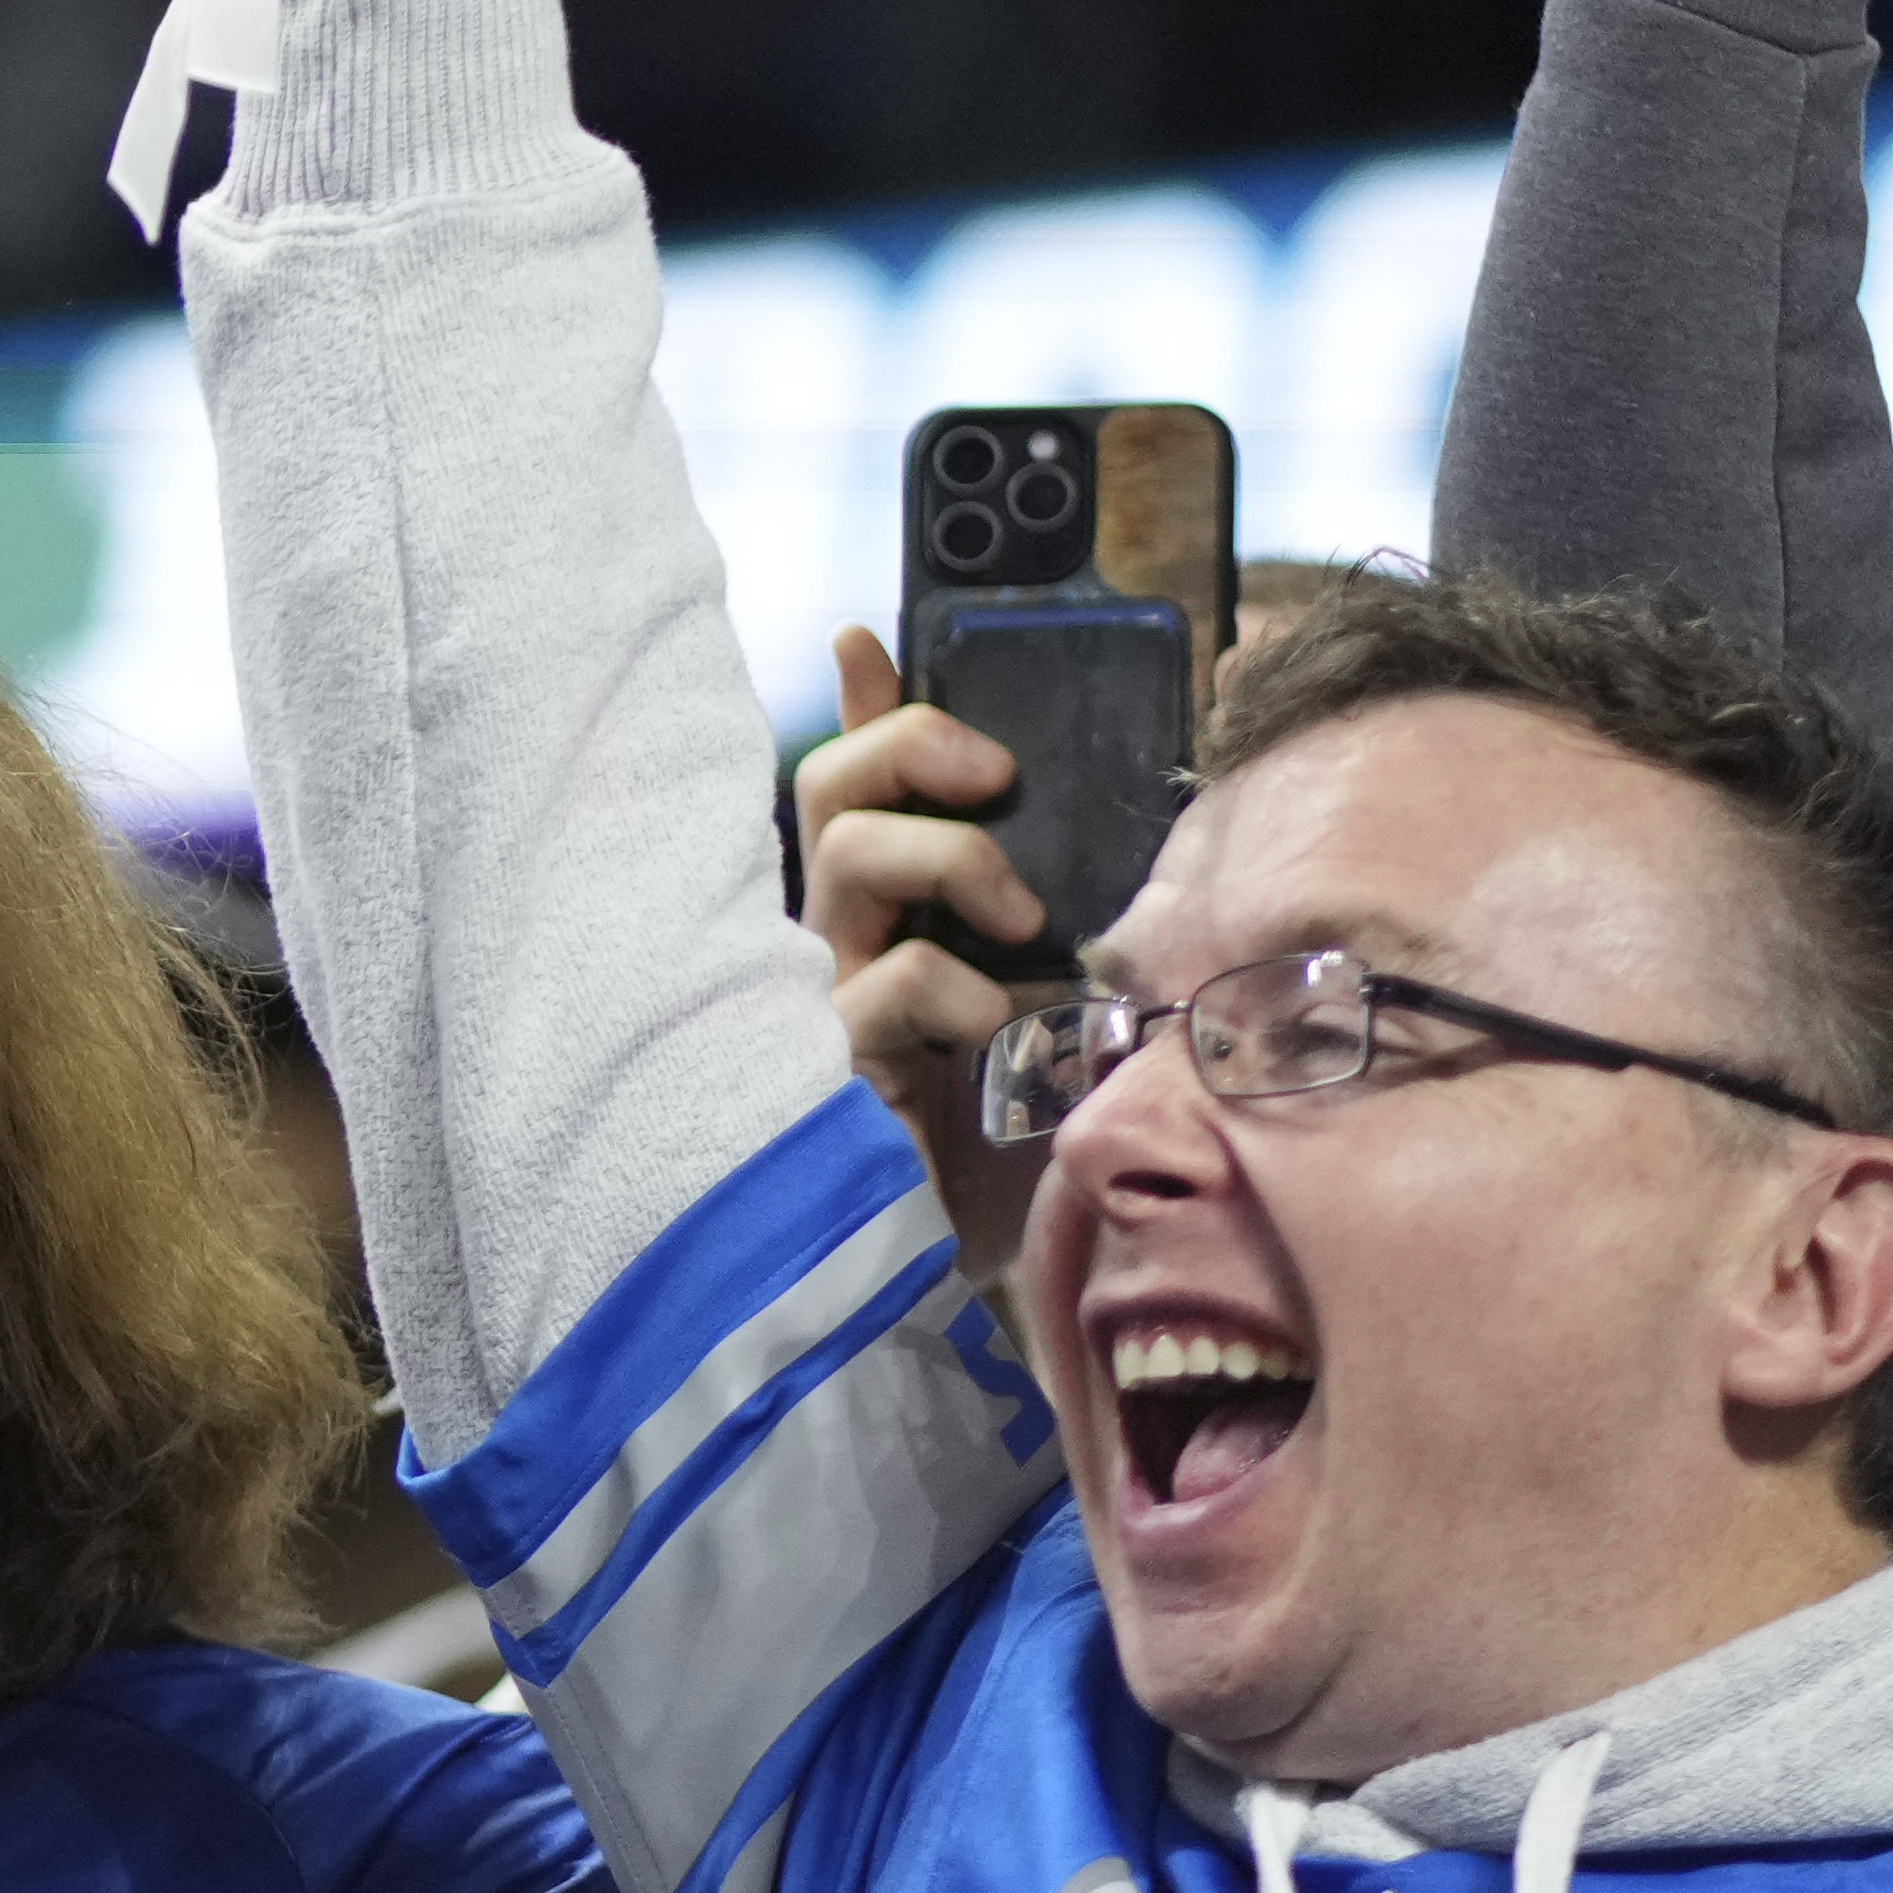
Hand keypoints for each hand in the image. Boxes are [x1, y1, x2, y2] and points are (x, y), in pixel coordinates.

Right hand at [796, 626, 1052, 1278]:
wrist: (988, 1256)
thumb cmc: (1013, 1120)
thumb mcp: (1044, 992)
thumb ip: (1038, 905)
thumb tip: (1064, 812)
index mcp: (885, 915)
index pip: (848, 780)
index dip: (855, 700)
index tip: (865, 636)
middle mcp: (837, 942)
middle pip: (828, 791)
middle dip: (908, 748)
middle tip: (996, 778)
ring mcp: (828, 999)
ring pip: (849, 861)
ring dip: (948, 858)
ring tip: (1019, 916)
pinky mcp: (839, 1068)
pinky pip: (894, 984)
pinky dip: (965, 992)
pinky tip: (1009, 1036)